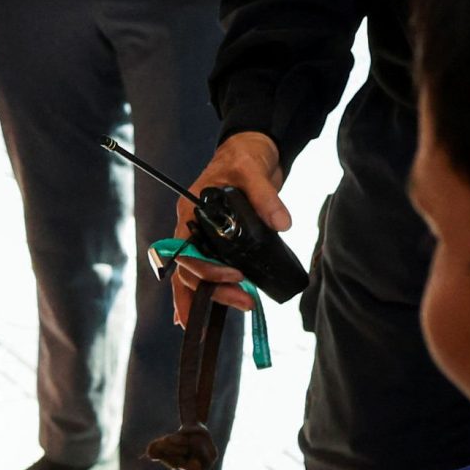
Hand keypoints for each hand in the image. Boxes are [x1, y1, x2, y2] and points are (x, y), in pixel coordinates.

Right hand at [167, 132, 286, 325]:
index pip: (187, 250)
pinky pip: (204, 273)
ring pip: (194, 277)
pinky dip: (203, 295)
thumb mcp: (253, 170)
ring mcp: (202, 238)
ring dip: (210, 298)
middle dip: (211, 291)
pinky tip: (200, 316)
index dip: (207, 269)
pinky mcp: (217, 244)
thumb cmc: (243, 157)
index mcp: (190, 212)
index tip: (236, 277)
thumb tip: (282, 223)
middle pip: (188, 271)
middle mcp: (191, 229)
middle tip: (244, 302)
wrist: (250, 153)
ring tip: (239, 309)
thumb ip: (265, 196)